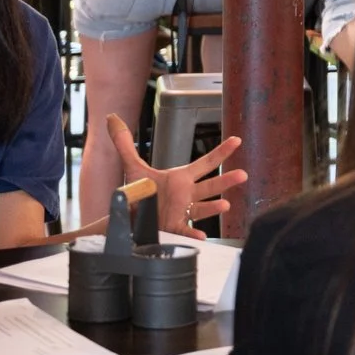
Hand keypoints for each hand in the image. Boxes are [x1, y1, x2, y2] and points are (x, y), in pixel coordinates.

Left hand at [107, 115, 245, 239]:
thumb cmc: (139, 192)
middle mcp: (186, 194)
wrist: (131, 218)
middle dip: (226, 180)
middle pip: (210, 186)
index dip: (221, 151)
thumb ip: (123, 143)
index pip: (205, 163)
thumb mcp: (132, 166)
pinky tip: (201, 235)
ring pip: (201, 209)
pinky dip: (193, 233)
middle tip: (242, 175)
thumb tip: (112, 118)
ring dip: (214, 208)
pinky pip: (184, 230)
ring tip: (225, 205)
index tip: (236, 140)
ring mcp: (181, 211)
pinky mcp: (173, 227)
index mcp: (181, 178)